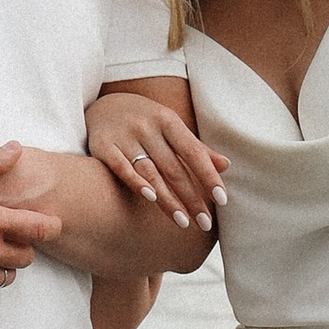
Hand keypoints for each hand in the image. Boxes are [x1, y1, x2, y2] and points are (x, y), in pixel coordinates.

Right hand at [86, 90, 224, 230]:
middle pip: (174, 167)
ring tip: (183, 222)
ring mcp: (124, 136)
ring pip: (151, 172)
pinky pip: (121, 168)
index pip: (193, 151)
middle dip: (191, 197)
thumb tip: (226, 165)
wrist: (102, 106)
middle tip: (205, 223)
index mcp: (168, 120)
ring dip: (168, 199)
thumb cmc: (146, 122)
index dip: (208, 176)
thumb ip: (196, 148)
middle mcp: (147, 127)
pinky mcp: (103, 146)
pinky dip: (136, 183)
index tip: (222, 200)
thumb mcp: (170, 127)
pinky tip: (151, 199)